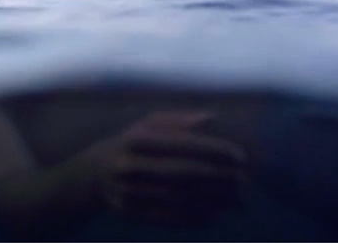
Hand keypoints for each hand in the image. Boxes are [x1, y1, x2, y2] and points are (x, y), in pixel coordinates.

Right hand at [97, 110, 247, 226]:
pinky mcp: (129, 213)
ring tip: (238, 199)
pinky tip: (217, 213)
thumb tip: (212, 118)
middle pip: (183, 175)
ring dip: (213, 201)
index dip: (215, 150)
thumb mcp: (149, 124)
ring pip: (179, 199)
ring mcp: (127, 191)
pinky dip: (196, 217)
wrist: (93, 174)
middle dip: (219, 178)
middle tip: (244, 180)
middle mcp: (129, 165)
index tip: (241, 156)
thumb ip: (180, 120)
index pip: (183, 145)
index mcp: (137, 138)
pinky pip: (169, 218)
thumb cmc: (133, 142)